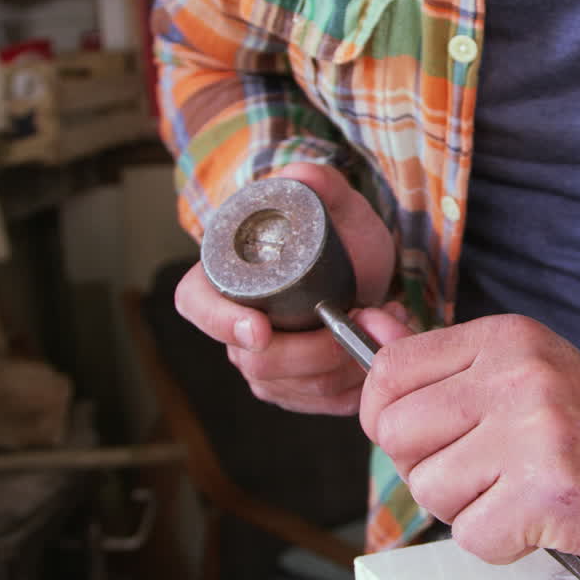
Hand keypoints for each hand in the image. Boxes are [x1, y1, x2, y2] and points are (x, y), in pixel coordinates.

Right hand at [174, 163, 403, 414]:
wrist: (371, 277)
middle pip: (257, 361)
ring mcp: (264, 366)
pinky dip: (359, 382)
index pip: (197, 305)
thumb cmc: (343, 241)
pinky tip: (379, 349)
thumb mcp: (341, 208)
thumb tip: (301, 175)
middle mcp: (234, 328)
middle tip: (363, 316)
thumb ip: (322, 185)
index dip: (221, 322)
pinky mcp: (297, 392)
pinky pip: (324, 403)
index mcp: (224, 278)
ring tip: (382, 321)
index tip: (258, 330)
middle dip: (317, 349)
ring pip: (297, 387)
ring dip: (348, 361)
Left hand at [360, 314, 579, 574]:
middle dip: (430, 468)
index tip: (431, 436)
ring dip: (470, 509)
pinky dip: (503, 544)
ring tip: (523, 492)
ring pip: (429, 491)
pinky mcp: (549, 488)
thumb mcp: (527, 374)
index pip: (389, 372)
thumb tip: (369, 331)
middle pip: (395, 435)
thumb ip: (445, 361)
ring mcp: (535, 430)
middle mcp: (518, 374)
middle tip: (489, 471)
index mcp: (507, 339)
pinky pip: (472, 537)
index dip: (391, 417)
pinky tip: (542, 520)